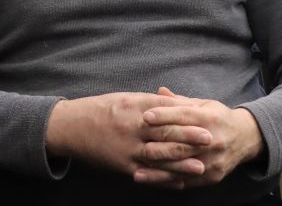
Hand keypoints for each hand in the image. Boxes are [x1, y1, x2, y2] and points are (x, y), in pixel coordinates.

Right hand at [45, 92, 211, 183]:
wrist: (72, 126)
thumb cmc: (102, 108)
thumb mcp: (127, 98)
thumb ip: (153, 102)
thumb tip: (179, 102)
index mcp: (134, 107)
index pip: (165, 110)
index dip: (186, 114)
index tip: (205, 116)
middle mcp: (131, 127)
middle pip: (164, 132)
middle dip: (188, 137)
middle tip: (210, 139)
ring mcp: (127, 148)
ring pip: (158, 156)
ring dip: (180, 163)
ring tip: (200, 166)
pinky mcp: (122, 165)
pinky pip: (146, 173)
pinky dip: (163, 179)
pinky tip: (179, 182)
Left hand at [133, 87, 265, 187]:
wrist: (245, 138)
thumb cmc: (218, 117)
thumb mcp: (203, 104)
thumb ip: (179, 101)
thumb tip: (158, 91)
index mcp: (210, 118)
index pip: (184, 115)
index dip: (164, 115)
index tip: (145, 116)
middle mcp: (213, 140)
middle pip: (182, 144)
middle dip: (158, 145)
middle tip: (135, 146)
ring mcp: (213, 160)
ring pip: (182, 166)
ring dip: (159, 170)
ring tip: (137, 172)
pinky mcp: (213, 176)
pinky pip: (187, 181)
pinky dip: (168, 182)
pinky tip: (152, 182)